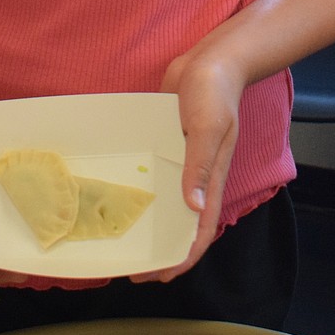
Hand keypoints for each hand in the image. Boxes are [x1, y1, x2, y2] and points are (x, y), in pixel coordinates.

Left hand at [130, 49, 243, 283]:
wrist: (211, 59)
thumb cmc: (214, 91)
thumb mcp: (209, 127)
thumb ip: (200, 165)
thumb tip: (192, 207)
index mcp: (211, 178)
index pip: (201, 229)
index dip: (183, 256)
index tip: (159, 275)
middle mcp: (196, 175)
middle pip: (180, 221)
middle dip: (161, 247)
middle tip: (131, 264)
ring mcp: (181, 159)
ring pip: (166, 199)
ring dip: (150, 219)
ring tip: (121, 235)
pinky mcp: (168, 143)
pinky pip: (155, 171)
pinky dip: (142, 186)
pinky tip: (120, 190)